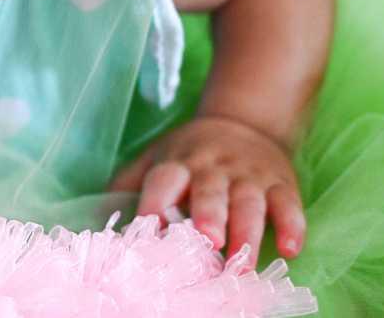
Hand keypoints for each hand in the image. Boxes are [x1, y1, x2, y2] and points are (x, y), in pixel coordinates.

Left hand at [108, 116, 304, 266]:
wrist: (245, 122)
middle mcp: (212, 168)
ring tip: (242, 261)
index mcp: (177, 163)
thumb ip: (128, 184)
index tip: (150, 228)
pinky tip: (291, 248)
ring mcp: (248, 175)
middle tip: (207, 243)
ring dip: (246, 232)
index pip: (163, 180)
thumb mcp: (156, 159)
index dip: (155, 202)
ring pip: (249, 203)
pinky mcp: (280, 184)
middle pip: (209, 192)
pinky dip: (292, 225)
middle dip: (208, 217)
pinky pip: (288, 204)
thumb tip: (90, 218)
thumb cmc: (191, 154)